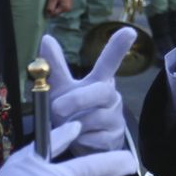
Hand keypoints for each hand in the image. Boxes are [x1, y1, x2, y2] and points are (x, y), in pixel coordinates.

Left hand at [39, 31, 130, 152]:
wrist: (81, 144)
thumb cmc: (72, 111)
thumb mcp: (61, 89)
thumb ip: (55, 67)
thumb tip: (46, 38)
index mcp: (99, 80)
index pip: (110, 61)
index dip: (119, 47)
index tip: (129, 31)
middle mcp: (111, 95)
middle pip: (102, 91)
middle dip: (78, 99)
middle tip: (57, 109)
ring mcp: (115, 116)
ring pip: (94, 118)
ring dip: (74, 124)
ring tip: (67, 127)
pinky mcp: (114, 137)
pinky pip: (94, 139)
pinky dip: (79, 140)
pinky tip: (78, 139)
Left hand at [44, 0, 72, 17]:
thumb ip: (50, 7)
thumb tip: (48, 16)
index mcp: (66, 8)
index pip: (54, 14)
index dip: (49, 10)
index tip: (47, 4)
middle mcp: (68, 9)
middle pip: (57, 12)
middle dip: (52, 8)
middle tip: (50, 0)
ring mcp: (68, 6)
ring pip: (58, 9)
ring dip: (54, 5)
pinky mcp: (67, 2)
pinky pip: (60, 6)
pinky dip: (56, 3)